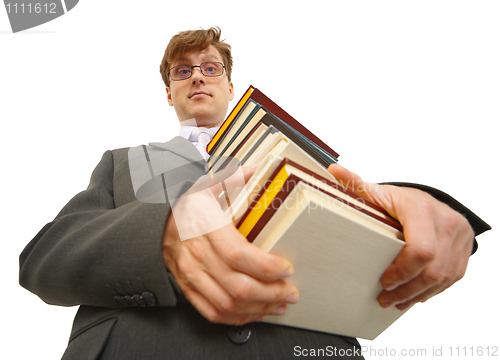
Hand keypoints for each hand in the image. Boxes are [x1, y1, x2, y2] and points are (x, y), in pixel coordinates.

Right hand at [162, 164, 298, 324]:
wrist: (155, 225)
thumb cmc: (185, 206)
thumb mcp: (207, 185)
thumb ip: (234, 177)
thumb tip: (261, 166)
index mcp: (206, 228)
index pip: (238, 255)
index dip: (266, 266)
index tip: (286, 267)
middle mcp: (198, 256)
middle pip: (238, 286)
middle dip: (271, 293)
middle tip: (291, 292)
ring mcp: (192, 276)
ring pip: (228, 304)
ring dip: (259, 308)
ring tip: (280, 304)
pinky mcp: (189, 289)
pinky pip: (213, 312)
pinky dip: (237, 318)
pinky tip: (256, 312)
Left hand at [328, 164, 474, 310]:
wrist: (428, 200)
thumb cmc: (400, 200)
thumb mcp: (379, 192)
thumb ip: (357, 184)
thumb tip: (333, 170)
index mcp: (422, 209)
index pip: (419, 249)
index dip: (402, 271)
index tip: (383, 281)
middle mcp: (447, 221)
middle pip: (432, 269)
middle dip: (407, 289)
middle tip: (385, 299)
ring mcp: (460, 237)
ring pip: (443, 278)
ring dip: (418, 294)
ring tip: (397, 302)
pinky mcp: (464, 250)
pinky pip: (452, 277)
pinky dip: (433, 290)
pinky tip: (415, 296)